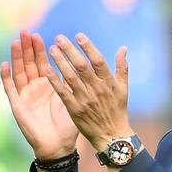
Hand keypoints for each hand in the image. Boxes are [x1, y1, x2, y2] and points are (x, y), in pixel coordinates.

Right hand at [0, 30, 78, 159]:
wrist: (58, 146)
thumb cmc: (67, 126)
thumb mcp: (72, 100)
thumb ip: (73, 83)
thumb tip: (83, 65)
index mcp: (49, 86)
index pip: (43, 63)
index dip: (41, 50)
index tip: (40, 35)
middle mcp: (35, 89)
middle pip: (29, 64)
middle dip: (27, 48)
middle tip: (26, 32)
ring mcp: (25, 96)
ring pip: (19, 72)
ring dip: (17, 58)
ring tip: (16, 42)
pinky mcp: (18, 106)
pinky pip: (11, 90)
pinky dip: (6, 77)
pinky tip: (4, 65)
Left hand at [45, 33, 132, 151]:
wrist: (111, 135)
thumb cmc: (118, 110)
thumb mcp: (123, 88)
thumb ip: (122, 67)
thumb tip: (123, 48)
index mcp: (109, 83)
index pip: (98, 61)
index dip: (88, 47)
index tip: (78, 36)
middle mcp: (97, 89)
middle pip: (82, 66)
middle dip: (70, 50)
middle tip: (59, 38)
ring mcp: (85, 99)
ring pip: (70, 77)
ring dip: (60, 62)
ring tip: (51, 49)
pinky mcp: (75, 109)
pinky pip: (63, 92)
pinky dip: (55, 81)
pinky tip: (47, 70)